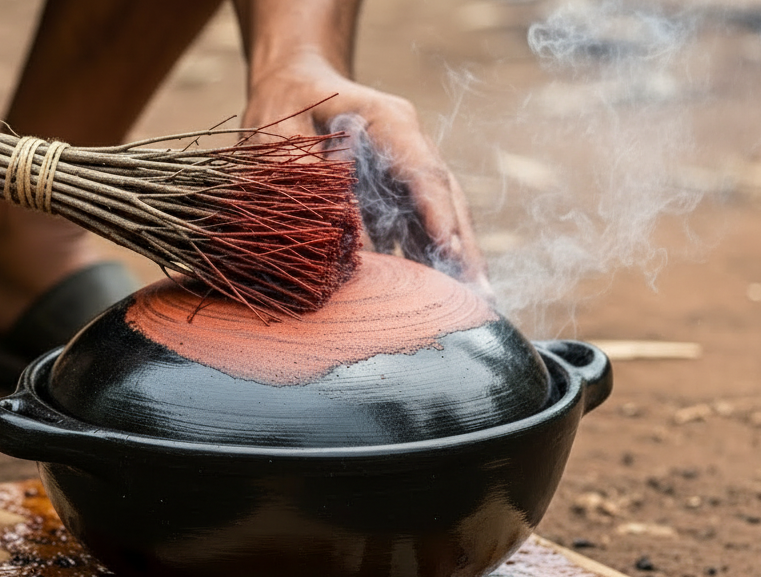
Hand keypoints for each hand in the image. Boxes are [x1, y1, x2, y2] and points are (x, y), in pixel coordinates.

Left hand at [242, 54, 489, 293]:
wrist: (293, 86)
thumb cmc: (283, 105)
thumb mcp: (279, 133)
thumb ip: (305, 174)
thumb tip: (337, 229)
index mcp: (389, 120)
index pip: (423, 169)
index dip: (437, 211)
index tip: (447, 248)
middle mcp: (409, 145)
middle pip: (445, 197)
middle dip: (463, 247)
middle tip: (480, 297)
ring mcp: (407, 170)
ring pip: (438, 217)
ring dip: (451, 261)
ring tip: (470, 307)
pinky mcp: (396, 192)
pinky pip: (416, 228)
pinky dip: (424, 259)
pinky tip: (434, 296)